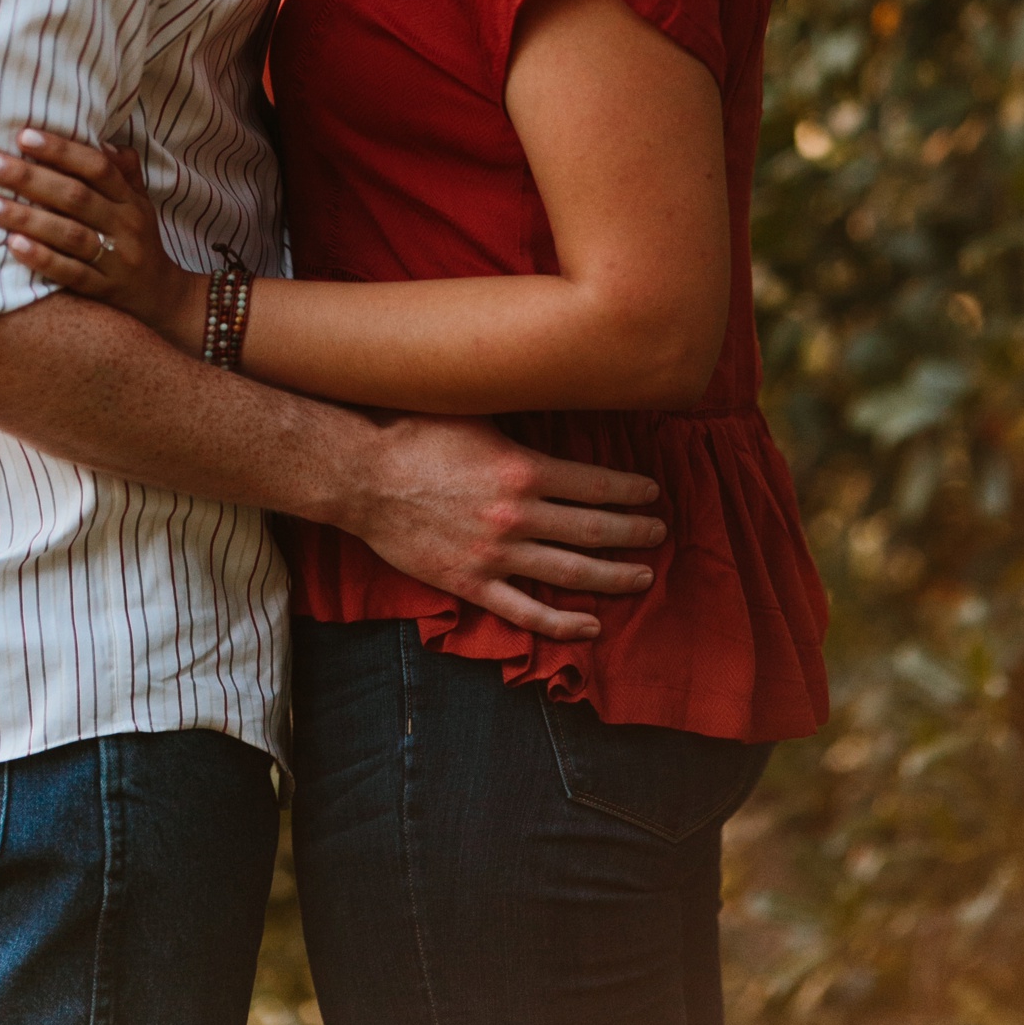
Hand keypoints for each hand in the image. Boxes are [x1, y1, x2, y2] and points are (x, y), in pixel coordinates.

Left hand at [0, 131, 203, 352]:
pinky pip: (70, 273)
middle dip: (29, 178)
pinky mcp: (102, 290)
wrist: (160, 297)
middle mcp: (124, 226)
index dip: (61, 150)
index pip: (97, 168)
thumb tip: (103, 141)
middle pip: (75, 197)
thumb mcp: (139, 203)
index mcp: (129, 201)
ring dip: (26, 217)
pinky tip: (12, 245)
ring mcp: (114, 259)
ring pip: (69, 234)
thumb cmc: (138, 241)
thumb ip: (123, 172)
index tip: (23, 136)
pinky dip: (41, 258)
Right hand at [342, 412, 665, 641]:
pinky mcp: (471, 582)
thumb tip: (552, 397)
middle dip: (634, 533)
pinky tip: (590, 626)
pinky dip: (561, 623)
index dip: (631, 491)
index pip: (596, 484)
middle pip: (594, 529)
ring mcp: (496, 553)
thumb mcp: (476, 411)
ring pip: (570, 571)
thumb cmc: (416, 434)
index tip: (652, 493)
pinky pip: (525, 611)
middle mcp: (518, 515)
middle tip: (660, 535)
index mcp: (524, 469)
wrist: (363, 475)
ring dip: (613, 576)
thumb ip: (518, 419)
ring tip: (643, 576)